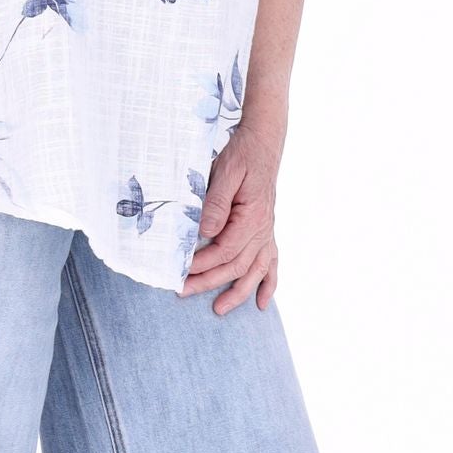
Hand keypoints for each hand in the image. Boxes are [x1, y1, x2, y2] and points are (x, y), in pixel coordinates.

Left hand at [180, 122, 282, 313]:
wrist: (262, 143)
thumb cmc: (242, 155)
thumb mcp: (225, 172)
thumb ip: (215, 203)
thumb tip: (205, 233)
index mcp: (253, 217)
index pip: (224, 250)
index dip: (201, 264)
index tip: (180, 270)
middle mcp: (264, 229)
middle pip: (236, 266)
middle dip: (209, 282)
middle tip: (183, 291)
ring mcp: (268, 231)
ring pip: (254, 271)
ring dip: (238, 292)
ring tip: (220, 309)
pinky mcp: (267, 230)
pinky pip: (272, 263)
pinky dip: (269, 284)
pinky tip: (263, 302)